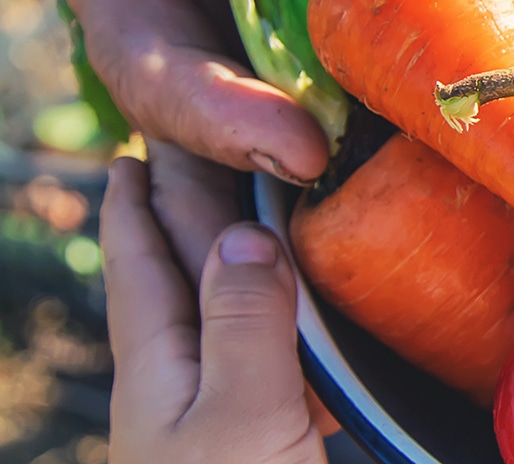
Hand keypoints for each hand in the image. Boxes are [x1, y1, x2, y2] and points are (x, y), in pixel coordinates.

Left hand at [101, 150, 332, 463]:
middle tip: (206, 166)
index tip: (129, 158)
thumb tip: (248, 236)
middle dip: (187, 216)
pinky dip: (283, 314)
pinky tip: (309, 313)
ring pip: (225, 310)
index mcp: (158, 365)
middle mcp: (179, 379)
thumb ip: (245, 322)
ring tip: (267, 226)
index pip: (136, 262)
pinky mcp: (254, 430)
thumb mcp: (240, 413)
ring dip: (241, 263)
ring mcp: (214, 405)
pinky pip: (264, 348)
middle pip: (179, 275)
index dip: (130, 205)